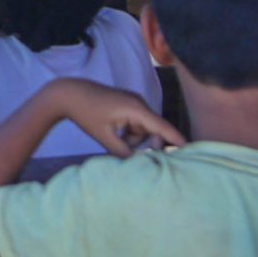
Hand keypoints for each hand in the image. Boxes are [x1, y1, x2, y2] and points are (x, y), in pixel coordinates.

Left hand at [53, 81, 185, 158]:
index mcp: (135, 109)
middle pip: (153, 130)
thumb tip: (138, 163)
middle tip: (128, 152)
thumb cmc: (85, 113)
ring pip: (142, 129)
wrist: (68, 93)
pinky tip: (112, 132)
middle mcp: (138, 103)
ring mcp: (132, 102)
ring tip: (112, 139)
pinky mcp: (126, 104)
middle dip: (145, 144)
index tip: (190, 148)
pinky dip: (128, 132)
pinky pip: (135, 123)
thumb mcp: (104, 136)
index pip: (161, 126)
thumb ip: (123, 152)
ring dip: (133, 139)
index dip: (175, 138)